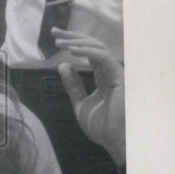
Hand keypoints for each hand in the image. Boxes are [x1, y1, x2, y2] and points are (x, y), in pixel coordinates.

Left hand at [53, 30, 125, 166]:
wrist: (116, 142)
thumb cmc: (103, 127)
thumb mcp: (80, 104)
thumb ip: (73, 86)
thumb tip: (63, 66)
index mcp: (103, 76)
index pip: (88, 54)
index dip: (73, 43)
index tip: (56, 39)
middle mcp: (111, 71)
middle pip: (93, 46)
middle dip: (73, 37)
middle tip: (54, 32)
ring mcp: (117, 72)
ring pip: (98, 48)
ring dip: (77, 43)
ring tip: (59, 43)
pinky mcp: (120, 76)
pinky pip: (104, 58)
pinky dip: (88, 52)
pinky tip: (72, 51)